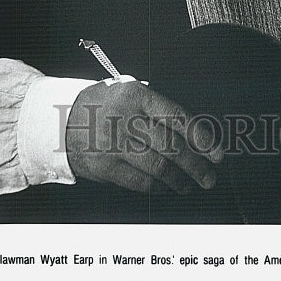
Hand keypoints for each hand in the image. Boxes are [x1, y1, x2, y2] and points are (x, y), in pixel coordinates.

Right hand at [65, 80, 222, 194]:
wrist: (64, 121)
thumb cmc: (107, 105)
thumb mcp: (130, 93)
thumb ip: (158, 109)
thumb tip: (196, 134)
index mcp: (135, 94)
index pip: (176, 117)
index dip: (201, 137)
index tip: (217, 153)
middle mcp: (124, 117)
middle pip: (170, 146)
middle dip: (196, 165)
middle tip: (209, 177)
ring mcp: (113, 143)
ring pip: (158, 167)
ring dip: (179, 179)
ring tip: (189, 183)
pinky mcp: (104, 166)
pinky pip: (140, 182)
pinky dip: (158, 187)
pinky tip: (166, 186)